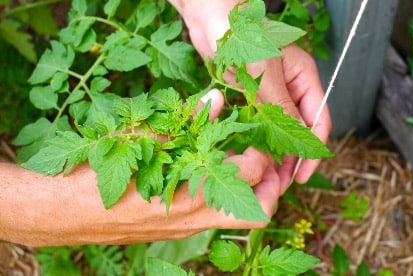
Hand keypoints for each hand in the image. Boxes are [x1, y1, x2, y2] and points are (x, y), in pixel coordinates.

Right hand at [0, 90, 280, 246]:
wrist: (61, 212)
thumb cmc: (97, 174)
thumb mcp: (143, 139)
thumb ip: (187, 121)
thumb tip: (218, 99)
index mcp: (192, 193)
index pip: (252, 175)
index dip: (262, 152)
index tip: (258, 135)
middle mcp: (195, 218)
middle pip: (259, 213)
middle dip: (272, 187)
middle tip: (268, 161)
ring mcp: (186, 228)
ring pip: (237, 218)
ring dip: (249, 192)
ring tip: (243, 162)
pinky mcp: (175, 229)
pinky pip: (213, 217)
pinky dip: (223, 195)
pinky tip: (211, 171)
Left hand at [171, 0, 331, 188]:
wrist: (208, 16)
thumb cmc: (240, 34)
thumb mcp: (264, 74)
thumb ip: (280, 107)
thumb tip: (297, 142)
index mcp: (304, 78)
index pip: (318, 120)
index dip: (313, 151)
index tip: (302, 176)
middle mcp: (291, 87)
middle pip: (298, 130)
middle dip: (291, 157)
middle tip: (279, 184)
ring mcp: (270, 92)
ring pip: (277, 130)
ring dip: (272, 153)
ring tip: (263, 177)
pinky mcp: (249, 95)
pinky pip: (256, 123)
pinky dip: (254, 141)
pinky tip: (247, 158)